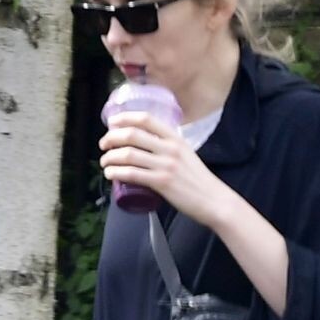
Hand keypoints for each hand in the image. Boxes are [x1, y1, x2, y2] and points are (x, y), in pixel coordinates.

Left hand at [99, 113, 227, 225]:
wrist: (215, 201)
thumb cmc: (200, 181)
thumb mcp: (187, 155)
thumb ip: (169, 149)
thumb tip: (148, 147)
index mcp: (175, 139)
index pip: (146, 119)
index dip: (125, 118)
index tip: (112, 123)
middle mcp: (170, 149)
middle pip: (132, 135)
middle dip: (111, 138)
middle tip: (104, 144)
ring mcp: (166, 166)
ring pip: (128, 155)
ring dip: (110, 158)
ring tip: (104, 162)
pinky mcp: (162, 183)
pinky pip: (132, 174)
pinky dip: (116, 173)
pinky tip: (110, 174)